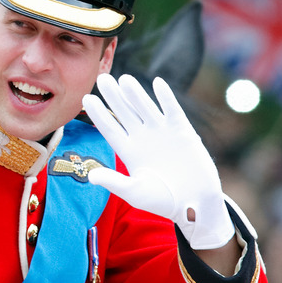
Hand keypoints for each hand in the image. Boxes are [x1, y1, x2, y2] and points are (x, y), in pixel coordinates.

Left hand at [82, 74, 233, 249]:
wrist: (195, 204)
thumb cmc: (163, 201)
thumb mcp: (135, 192)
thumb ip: (114, 182)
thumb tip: (91, 176)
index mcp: (128, 151)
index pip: (109, 128)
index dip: (98, 114)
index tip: (86, 98)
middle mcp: (142, 138)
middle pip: (124, 112)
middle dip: (113, 96)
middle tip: (101, 77)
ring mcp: (161, 133)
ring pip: (145, 107)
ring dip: (135, 93)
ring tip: (124, 78)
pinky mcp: (182, 132)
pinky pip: (172, 110)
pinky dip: (165, 97)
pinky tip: (157, 83)